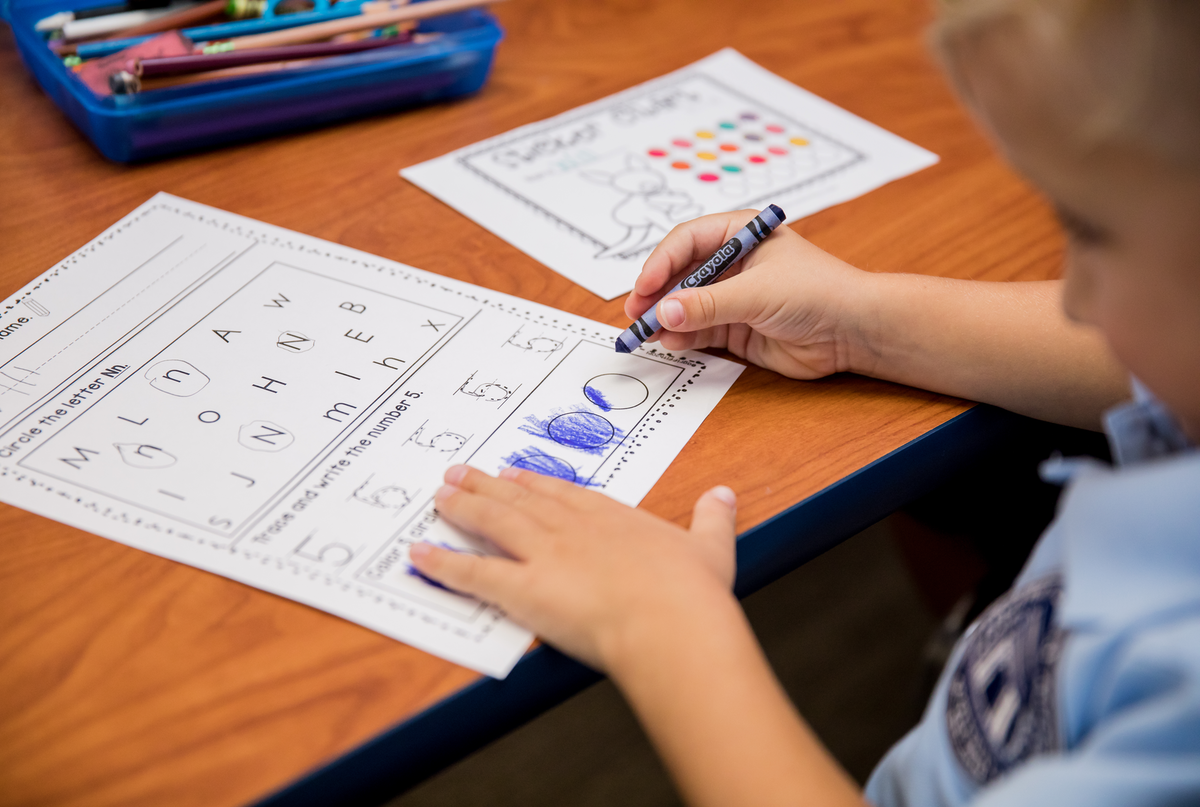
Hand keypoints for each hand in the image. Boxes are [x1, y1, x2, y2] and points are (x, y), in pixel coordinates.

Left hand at [409, 465, 738, 671]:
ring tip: (439, 494)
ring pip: (493, 523)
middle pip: (521, 500)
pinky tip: (419, 555)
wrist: (670, 620)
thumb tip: (724, 496)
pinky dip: (442, 563)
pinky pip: (472, 573)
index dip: (537, 484)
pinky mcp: (522, 589)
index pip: (565, 494)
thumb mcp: (711, 549)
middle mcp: (572, 528)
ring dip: (463, 507)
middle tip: (461, 472)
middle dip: (488, 486)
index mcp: (613, 518)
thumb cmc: (691, 593)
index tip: (517, 474)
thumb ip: (712, 520)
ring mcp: (544, 554)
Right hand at [626, 210, 872, 378]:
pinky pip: (699, 330)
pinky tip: (670, 343)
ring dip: (666, 319)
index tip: (645, 287)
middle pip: (680, 274)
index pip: (688, 241)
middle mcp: (734, 263)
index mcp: (741, 234)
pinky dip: (682, 337)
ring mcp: (734, 296)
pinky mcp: (737, 328)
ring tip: (649, 334)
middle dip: (657, 294)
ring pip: (686, 305)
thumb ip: (708, 305)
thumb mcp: (757, 293)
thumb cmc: (818, 293)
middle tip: (636, 313)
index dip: (661, 262)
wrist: (854, 332)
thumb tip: (664, 313)